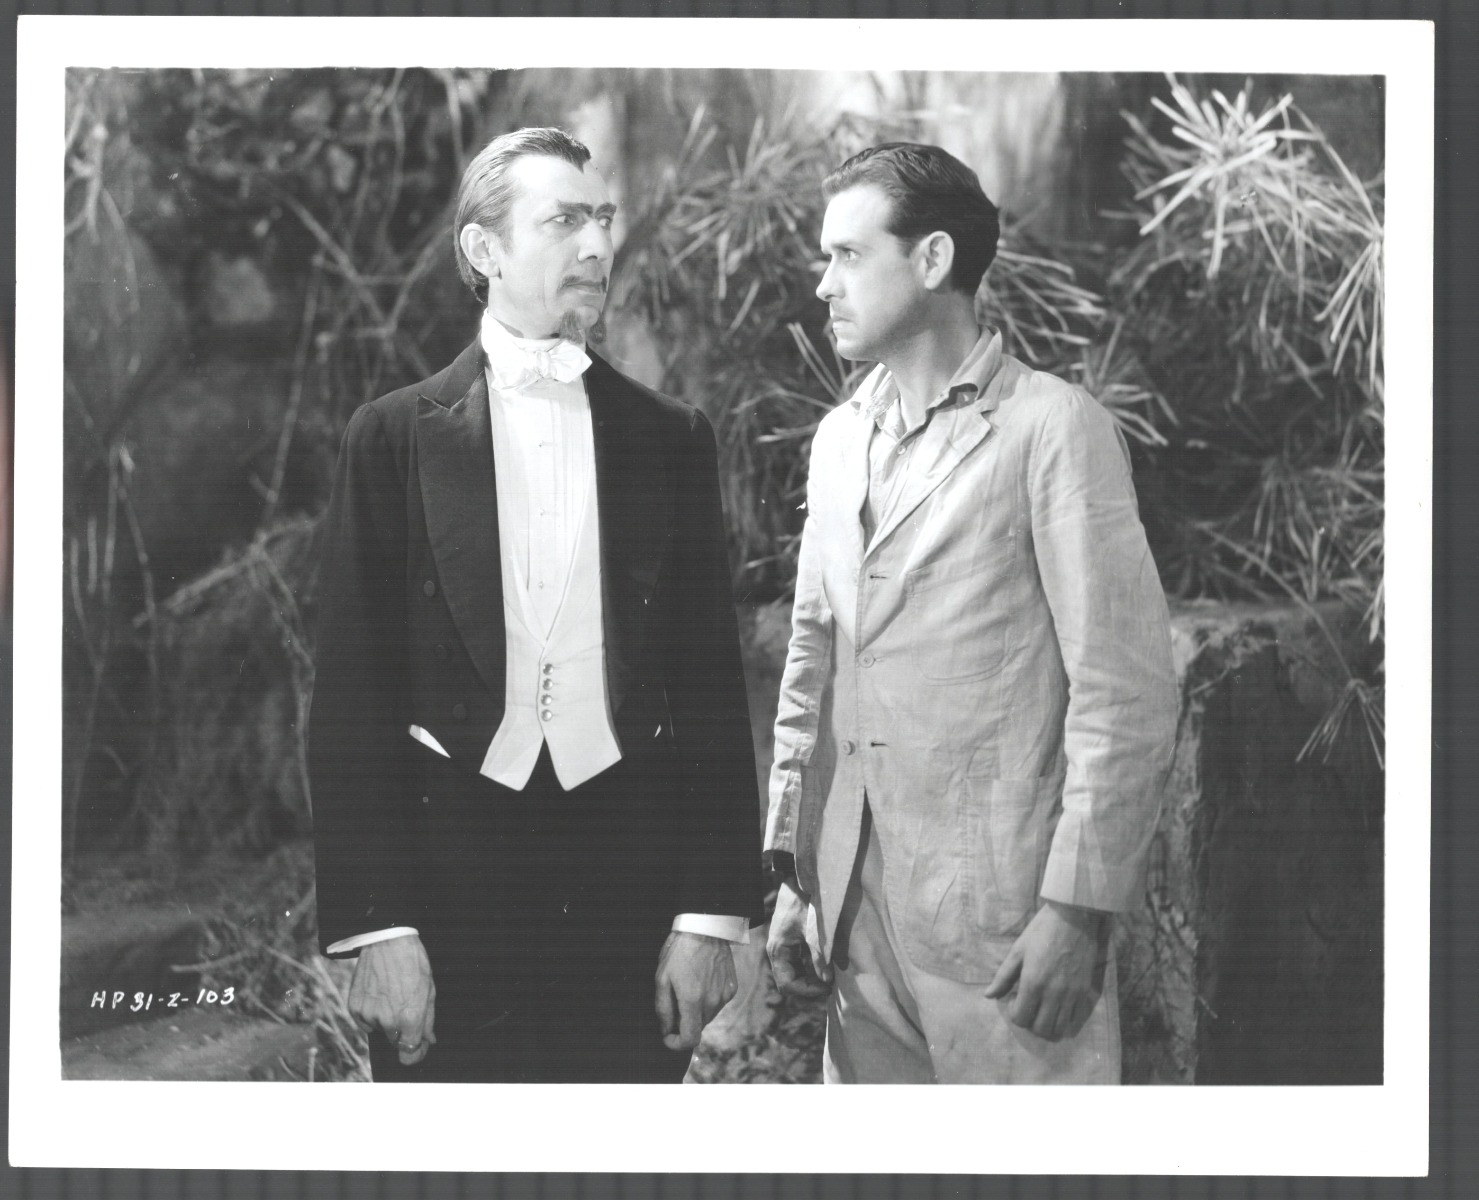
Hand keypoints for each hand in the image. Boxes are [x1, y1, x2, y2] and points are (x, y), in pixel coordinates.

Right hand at [347, 935, 436, 1064]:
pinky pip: (365, 1022)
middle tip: (406, 1007)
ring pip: (380, 1030)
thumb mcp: (429, 989)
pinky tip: (378, 995)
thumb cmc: (412, 961)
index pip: (409, 1055)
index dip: (416, 1053)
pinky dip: (372, 1015)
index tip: (418, 1047)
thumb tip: (427, 1039)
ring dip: (386, 1020)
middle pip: (396, 1041)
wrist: (386, 940)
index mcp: (410, 1017)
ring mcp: (369, 1014)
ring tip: (391, 994)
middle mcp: (387, 1020)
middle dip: (403, 1030)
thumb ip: (428, 1019)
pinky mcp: (354, 1007)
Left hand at [654, 931, 736, 1050]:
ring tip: (689, 987)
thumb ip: (663, 1009)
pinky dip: (708, 1001)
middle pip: (697, 1028)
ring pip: (708, 1017)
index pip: (690, 1039)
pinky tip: (702, 982)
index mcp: (693, 1000)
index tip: (668, 1037)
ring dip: (696, 1012)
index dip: (676, 1044)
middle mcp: (712, 1002)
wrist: (706, 928)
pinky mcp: (732, 988)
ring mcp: (724, 996)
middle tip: (674, 1002)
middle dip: (684, 1023)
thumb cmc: (680, 951)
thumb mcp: (662, 977)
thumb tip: (666, 1030)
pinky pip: (718, 1004)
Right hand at [766, 880, 832, 998]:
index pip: (787, 984)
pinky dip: (808, 971)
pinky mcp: (789, 943)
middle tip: (829, 988)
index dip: (806, 991)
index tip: (827, 989)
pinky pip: (796, 965)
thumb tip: (826, 980)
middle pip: (788, 983)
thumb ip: (819, 956)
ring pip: (792, 975)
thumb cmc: (804, 903)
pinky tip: (824, 969)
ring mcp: (781, 948)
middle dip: (808, 989)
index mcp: (778, 950)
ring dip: (808, 981)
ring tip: (828, 981)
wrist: (799, 881)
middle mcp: (776, 952)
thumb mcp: (814, 930)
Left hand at [983, 901, 1109, 1041]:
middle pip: (1041, 1028)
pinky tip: (1056, 1005)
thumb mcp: (1017, 951)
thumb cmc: (1041, 931)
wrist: (1073, 918)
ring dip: (1048, 1025)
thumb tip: (988, 995)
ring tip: (1042, 1010)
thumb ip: (1003, 977)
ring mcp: (1071, 994)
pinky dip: (1063, 1019)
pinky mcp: (1085, 991)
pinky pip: (1074, 1018)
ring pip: (1059, 1028)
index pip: (1021, 1018)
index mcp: (1033, 983)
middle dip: (1030, 1023)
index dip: (1014, 1014)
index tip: (1014, 1001)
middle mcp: (1053, 994)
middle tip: (1027, 1007)